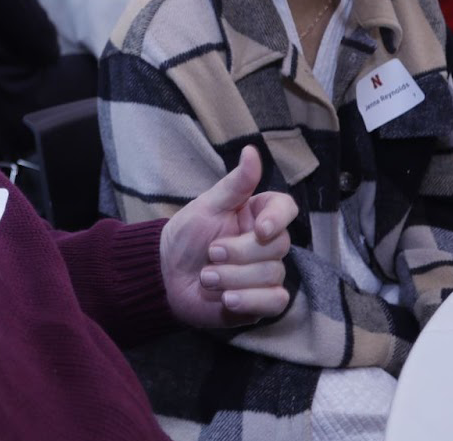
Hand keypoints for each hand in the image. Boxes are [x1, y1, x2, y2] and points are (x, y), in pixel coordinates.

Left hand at [160, 145, 295, 327]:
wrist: (166, 277)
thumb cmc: (186, 237)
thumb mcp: (207, 206)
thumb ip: (235, 183)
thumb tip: (251, 150)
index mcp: (257, 214)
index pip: (286, 208)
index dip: (278, 219)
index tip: (259, 229)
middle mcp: (267, 242)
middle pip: (278, 245)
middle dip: (240, 252)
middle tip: (211, 253)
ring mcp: (267, 273)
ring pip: (272, 274)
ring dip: (234, 277)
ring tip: (206, 277)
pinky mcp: (263, 300)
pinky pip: (275, 301)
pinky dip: (248, 300)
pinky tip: (226, 299)